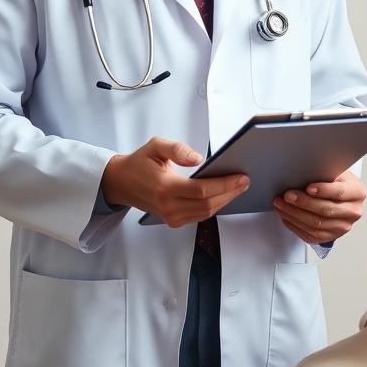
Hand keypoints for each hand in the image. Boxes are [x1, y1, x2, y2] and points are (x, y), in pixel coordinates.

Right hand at [101, 137, 249, 227]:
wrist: (121, 183)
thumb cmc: (140, 163)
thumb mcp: (155, 145)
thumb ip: (177, 149)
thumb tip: (198, 158)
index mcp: (165, 187)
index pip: (202, 190)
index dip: (225, 185)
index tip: (241, 176)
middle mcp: (168, 206)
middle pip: (208, 204)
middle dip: (230, 193)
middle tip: (245, 181)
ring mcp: (170, 216)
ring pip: (206, 212)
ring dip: (225, 201)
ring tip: (238, 187)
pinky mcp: (173, 221)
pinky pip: (199, 216)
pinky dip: (214, 206)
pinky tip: (224, 195)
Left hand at [273, 170, 366, 245]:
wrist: (341, 198)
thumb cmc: (336, 182)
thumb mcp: (336, 172)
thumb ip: (325, 172)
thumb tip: (304, 170)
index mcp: (357, 193)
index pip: (340, 192)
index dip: (323, 190)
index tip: (308, 187)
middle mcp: (353, 212)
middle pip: (326, 210)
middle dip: (303, 203)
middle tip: (287, 196)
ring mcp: (343, 227)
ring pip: (316, 225)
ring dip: (294, 215)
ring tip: (281, 205)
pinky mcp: (331, 237)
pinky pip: (311, 235)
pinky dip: (295, 226)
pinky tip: (286, 216)